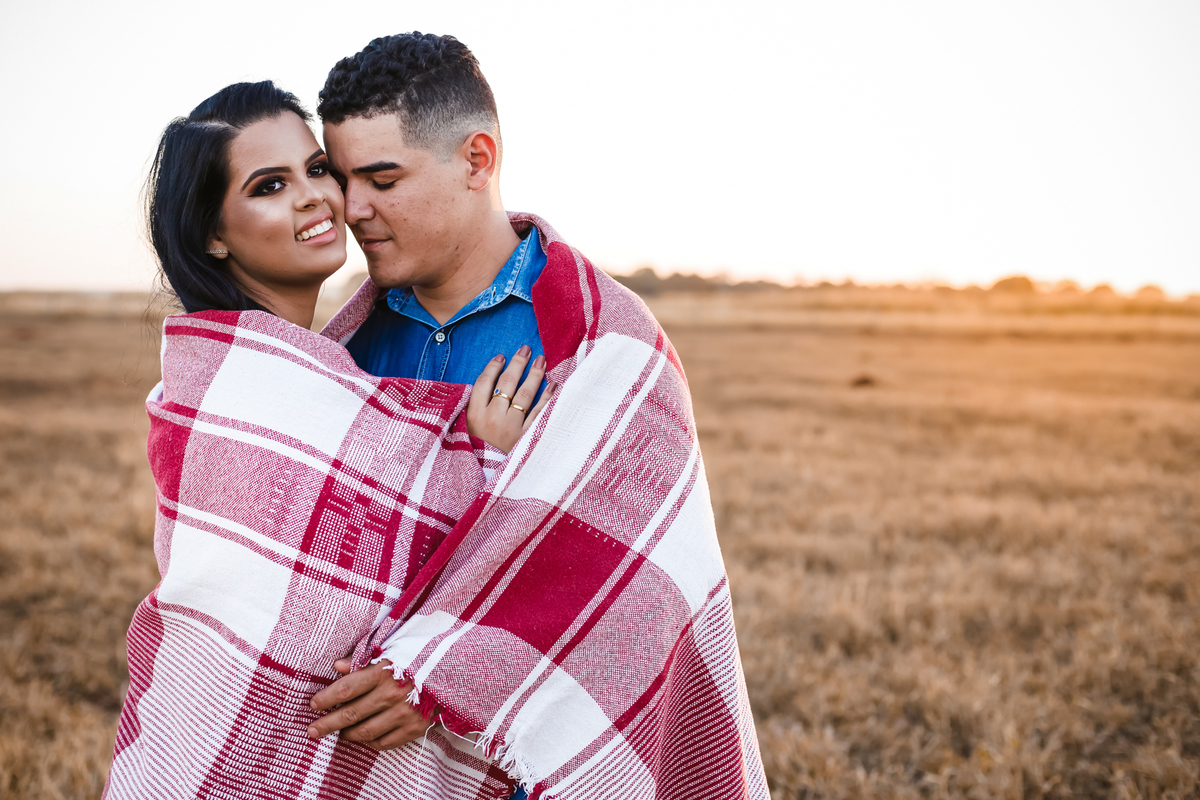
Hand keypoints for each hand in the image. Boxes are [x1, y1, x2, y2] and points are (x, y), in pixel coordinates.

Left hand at [307, 659, 428, 750]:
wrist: (456, 669)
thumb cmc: (421, 655)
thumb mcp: (393, 649)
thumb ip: (363, 659)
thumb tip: (337, 666)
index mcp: (384, 672)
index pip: (346, 689)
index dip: (326, 699)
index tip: (313, 704)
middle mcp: (392, 695)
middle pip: (350, 714)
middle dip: (327, 724)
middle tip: (312, 730)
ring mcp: (404, 714)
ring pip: (365, 731)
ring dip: (347, 734)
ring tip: (339, 733)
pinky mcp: (415, 728)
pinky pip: (385, 742)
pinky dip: (370, 742)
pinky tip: (363, 738)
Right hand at [467, 346, 554, 452]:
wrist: (484, 477)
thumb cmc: (476, 449)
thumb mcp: (466, 429)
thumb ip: (475, 407)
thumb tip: (489, 381)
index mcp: (474, 415)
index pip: (484, 382)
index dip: (493, 367)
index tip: (501, 356)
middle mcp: (493, 419)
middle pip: (506, 384)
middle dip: (517, 363)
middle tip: (526, 349)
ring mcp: (511, 428)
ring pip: (525, 395)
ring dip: (534, 375)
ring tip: (541, 360)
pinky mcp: (526, 438)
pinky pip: (539, 413)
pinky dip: (547, 398)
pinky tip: (553, 385)